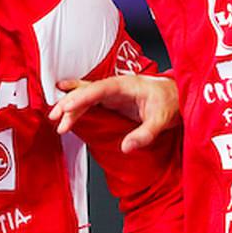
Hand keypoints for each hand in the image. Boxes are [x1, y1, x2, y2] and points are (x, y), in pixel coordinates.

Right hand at [49, 74, 178, 150]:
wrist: (176, 96)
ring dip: (70, 105)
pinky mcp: (112, 100)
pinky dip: (76, 102)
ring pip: (86, 95)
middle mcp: (116, 86)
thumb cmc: (170, 102)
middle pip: (87, 92)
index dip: (81, 97)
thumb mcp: (161, 120)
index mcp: (125, 85)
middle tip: (55, 117)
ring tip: (55, 117)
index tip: (67, 106)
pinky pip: (90, 99)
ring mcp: (113, 92)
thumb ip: (144, 134)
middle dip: (70, 103)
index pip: (98, 89)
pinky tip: (64, 102)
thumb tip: (126, 147)